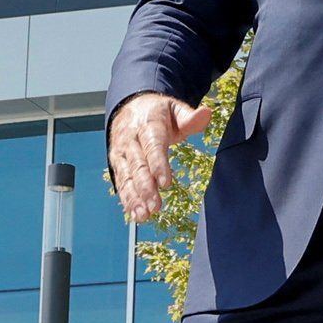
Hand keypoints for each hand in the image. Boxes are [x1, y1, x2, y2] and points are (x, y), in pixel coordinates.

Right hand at [109, 89, 207, 221]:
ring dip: (134, 197)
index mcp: (147, 123)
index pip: (153, 145)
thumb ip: (189, 116)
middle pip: (137, 165)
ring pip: (127, 177)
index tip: (165, 183)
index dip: (158, 164)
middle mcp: (130, 139)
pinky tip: (136, 214)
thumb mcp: (174, 109)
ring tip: (144, 215)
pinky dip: (127, 199)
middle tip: (155, 206)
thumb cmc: (158, 112)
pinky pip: (121, 182)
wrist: (129, 106)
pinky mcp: (117, 163)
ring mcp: (121, 152)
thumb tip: (206, 113)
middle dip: (145, 188)